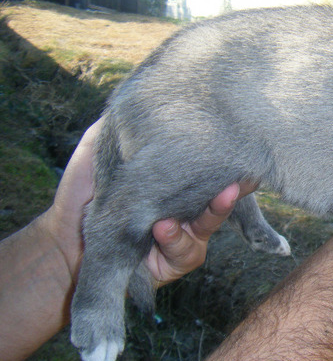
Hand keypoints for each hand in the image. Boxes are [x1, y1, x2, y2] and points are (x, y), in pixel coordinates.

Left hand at [42, 119, 243, 283]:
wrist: (61, 238)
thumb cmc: (84, 192)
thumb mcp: (100, 148)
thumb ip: (122, 127)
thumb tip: (149, 98)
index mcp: (177, 182)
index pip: (209, 170)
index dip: (229, 163)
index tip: (243, 150)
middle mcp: (187, 207)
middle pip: (221, 198)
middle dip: (233, 188)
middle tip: (242, 178)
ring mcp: (185, 236)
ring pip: (209, 225)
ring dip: (211, 212)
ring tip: (212, 196)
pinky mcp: (175, 262)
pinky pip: (187, 252)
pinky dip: (176, 239)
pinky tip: (162, 227)